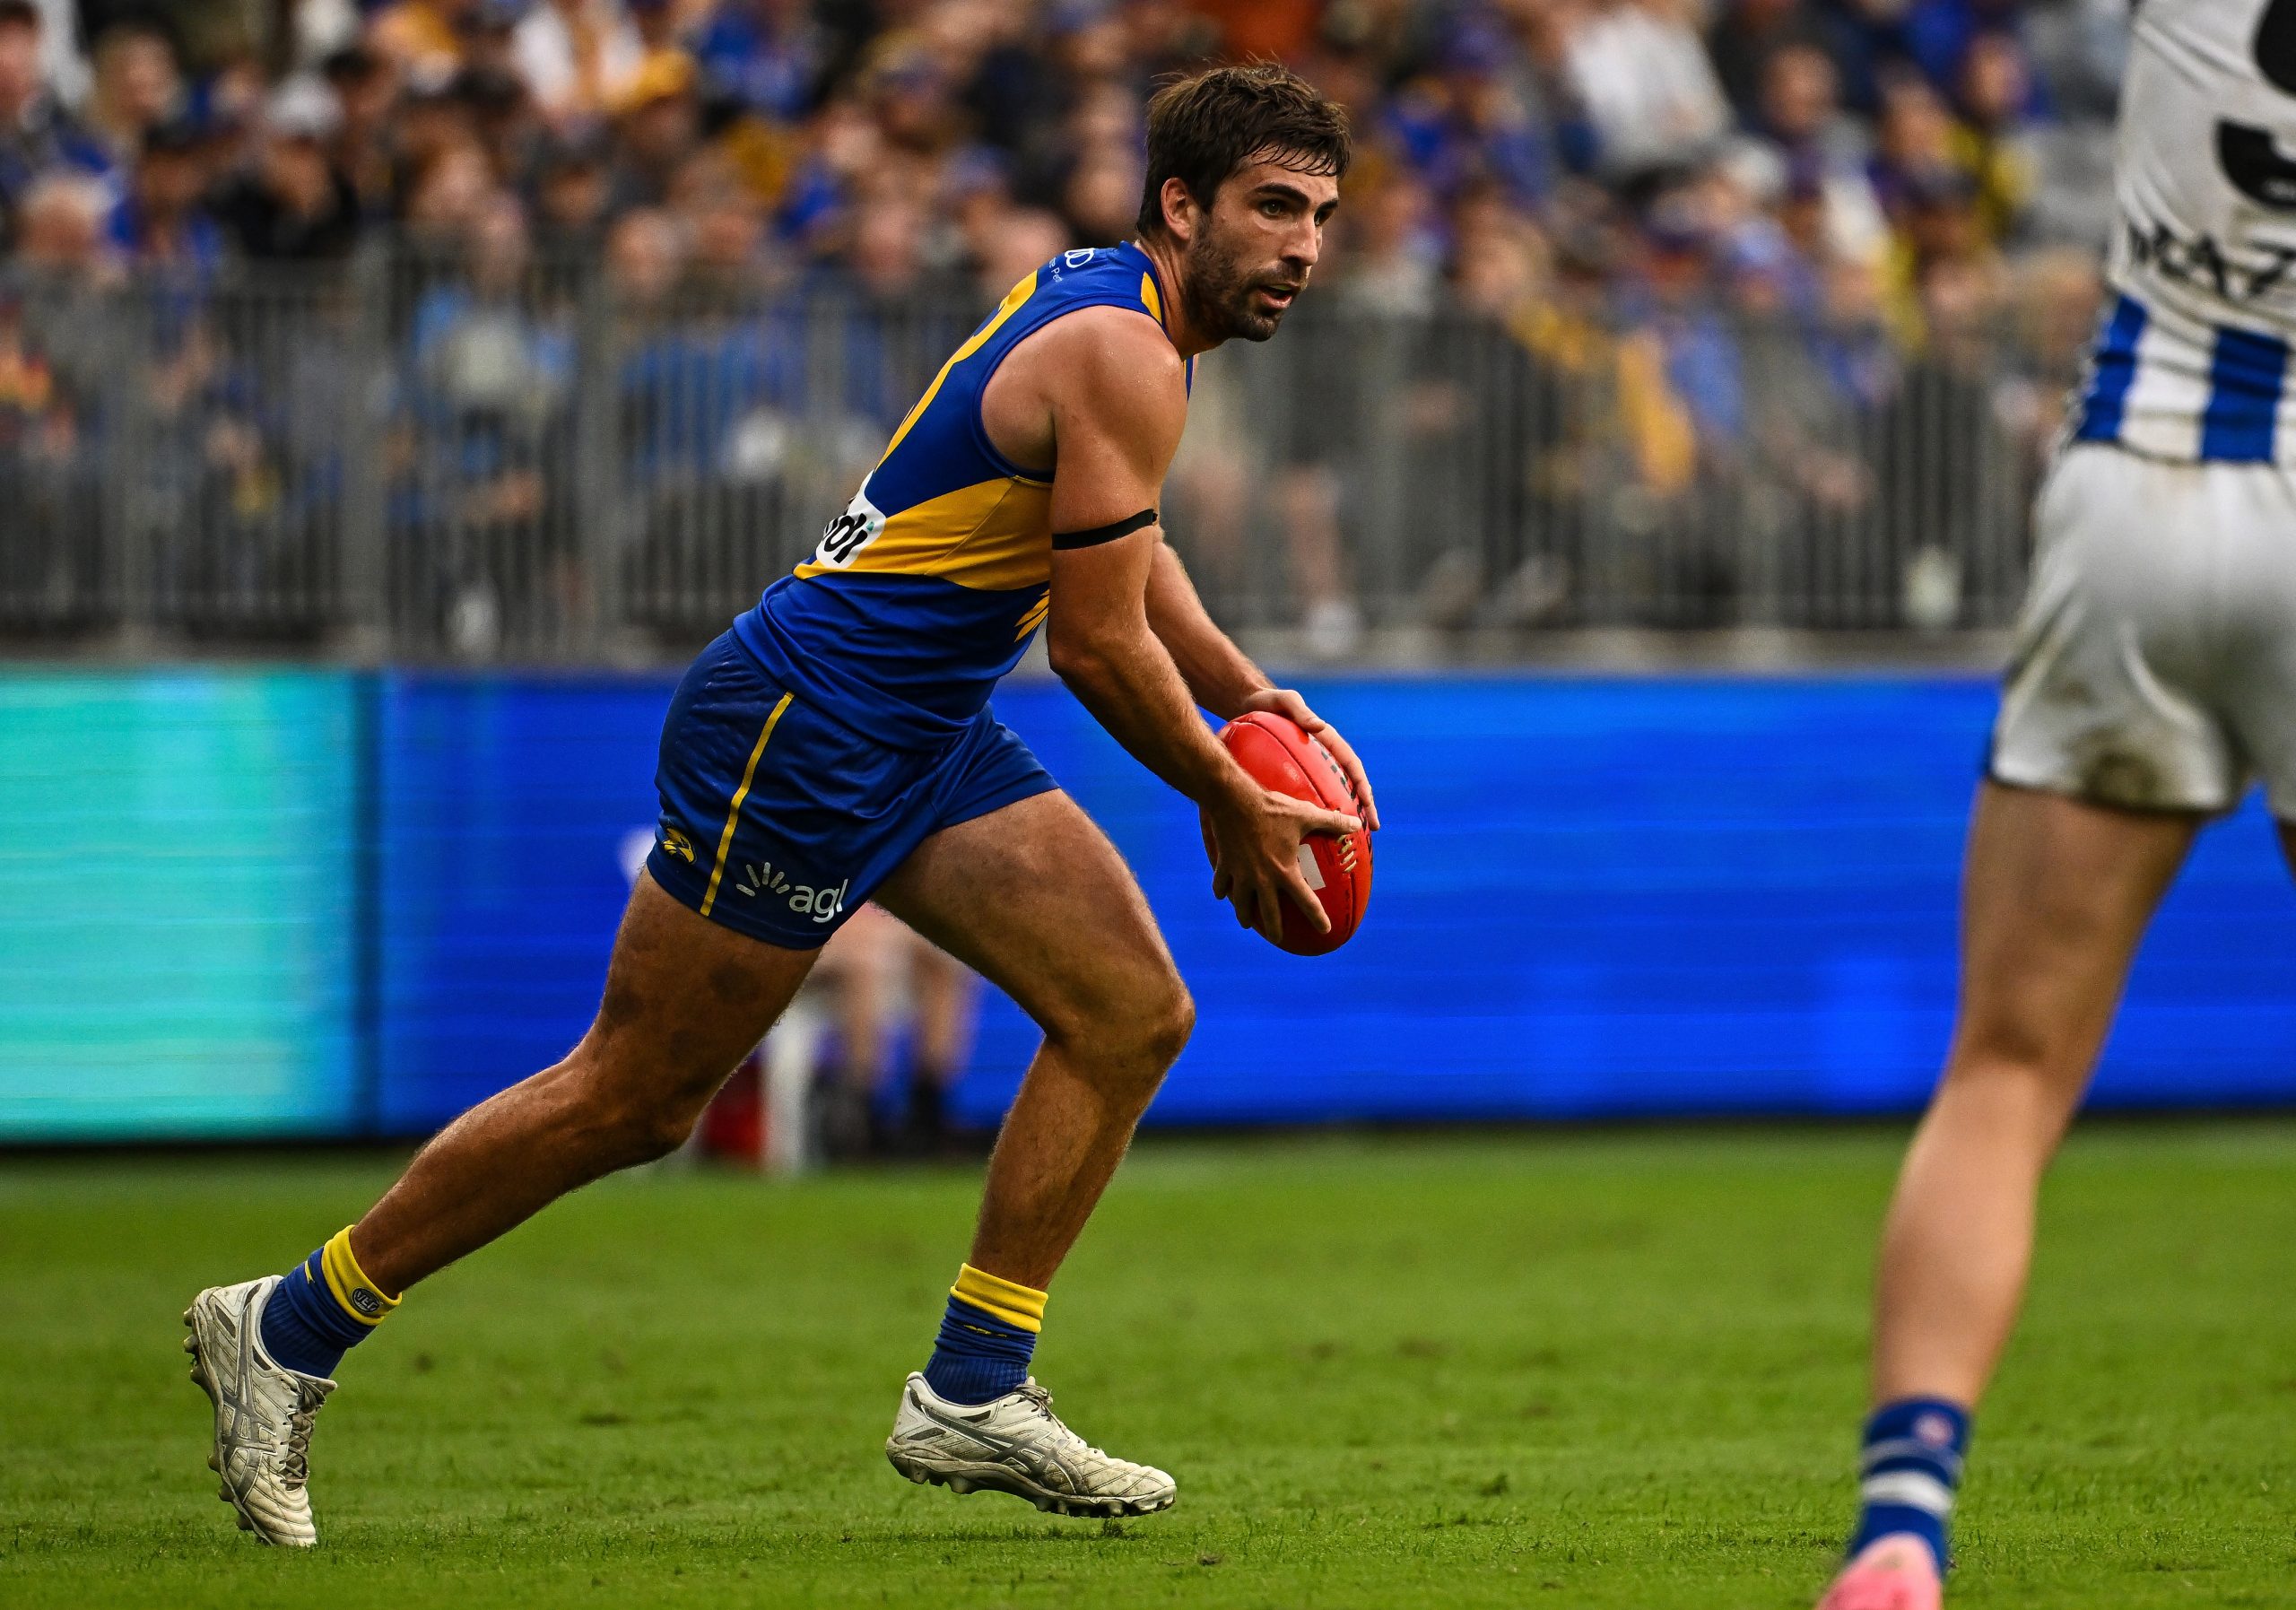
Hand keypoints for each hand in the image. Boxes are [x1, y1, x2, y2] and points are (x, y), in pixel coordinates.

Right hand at [1204, 780, 1361, 943]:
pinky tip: (1223, 894)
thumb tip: (1357, 824)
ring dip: (1244, 915)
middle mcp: (1262, 879)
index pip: (1306, 901)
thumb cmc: (1272, 808)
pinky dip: (1222, 891)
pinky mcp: (1224, 865)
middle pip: (1269, 913)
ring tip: (1246, 922)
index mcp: (1284, 871)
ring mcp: (1240, 874)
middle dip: (1274, 930)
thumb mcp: (1306, 815)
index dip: (1317, 918)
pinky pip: (1221, 884)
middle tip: (1278, 939)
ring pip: (1241, 904)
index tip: (1325, 930)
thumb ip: (1332, 822)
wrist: (1234, 800)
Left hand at [1236, 687, 1380, 830]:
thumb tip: (1319, 726)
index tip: (1368, 801)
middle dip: (1364, 805)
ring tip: (1355, 838)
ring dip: (1346, 813)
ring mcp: (1314, 766)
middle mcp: (1325, 755)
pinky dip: (1318, 812)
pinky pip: (1311, 795)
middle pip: (1350, 783)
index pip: (1351, 764)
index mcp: (1328, 740)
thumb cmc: (1270, 703)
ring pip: (1335, 793)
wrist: (1250, 706)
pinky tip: (1317, 834)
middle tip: (1373, 828)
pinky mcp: (1299, 774)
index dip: (1362, 784)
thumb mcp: (1285, 701)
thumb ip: (1301, 711)